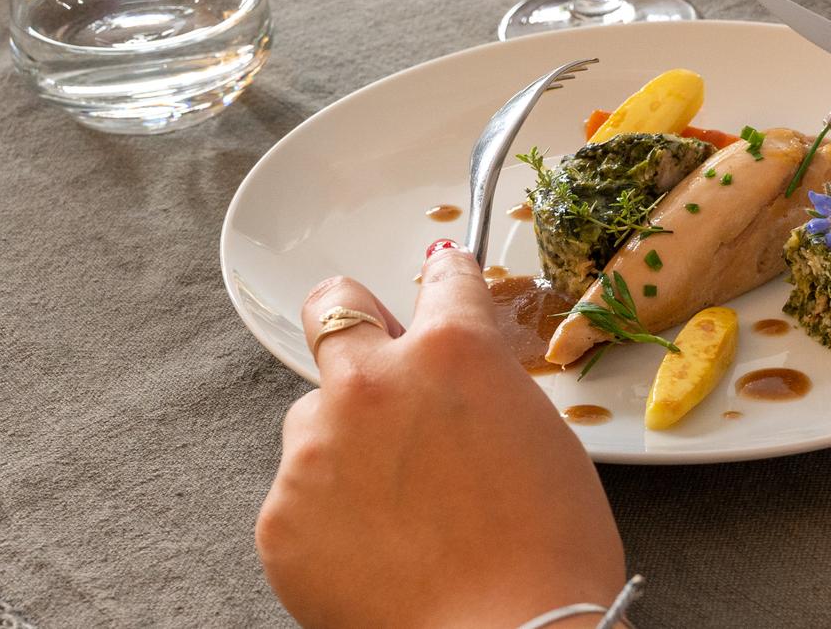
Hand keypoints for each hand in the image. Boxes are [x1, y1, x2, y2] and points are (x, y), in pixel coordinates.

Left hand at [257, 243, 625, 628]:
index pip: (441, 278)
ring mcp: (317, 447)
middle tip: (376, 361)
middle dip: (353, 320)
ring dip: (345, 443)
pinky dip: (329, 517)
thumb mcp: (543, 434)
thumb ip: (484, 386)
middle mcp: (373, 380)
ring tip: (396, 510)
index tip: (441, 282)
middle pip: (332, 306)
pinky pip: (298, 495)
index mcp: (452, 350)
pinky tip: (376, 552)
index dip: (447, 280)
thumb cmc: (550, 548)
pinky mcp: (281, 515)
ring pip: (314, 418)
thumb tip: (456, 382)